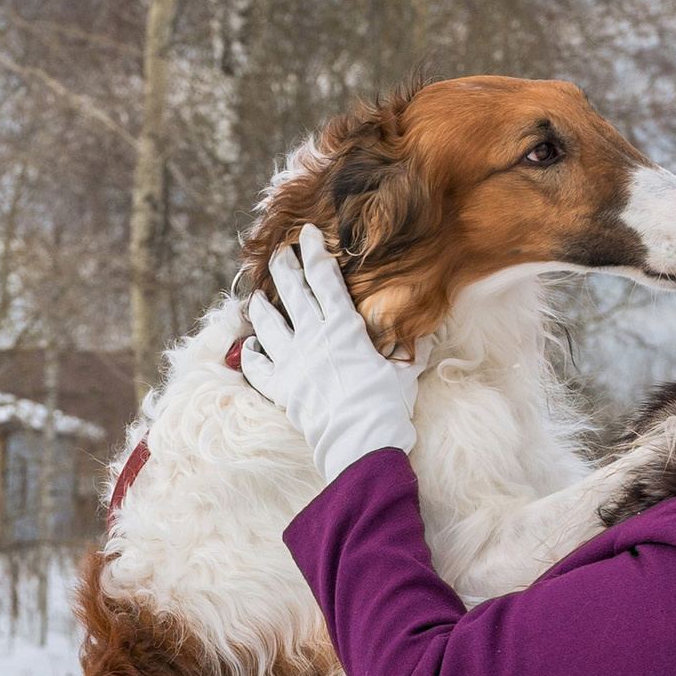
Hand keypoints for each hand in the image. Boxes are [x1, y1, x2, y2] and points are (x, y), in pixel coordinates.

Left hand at [238, 227, 419, 483]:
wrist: (361, 441)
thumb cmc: (387, 405)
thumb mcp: (405, 371)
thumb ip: (411, 347)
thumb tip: (427, 330)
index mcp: (344, 327)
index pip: (325, 280)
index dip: (315, 253)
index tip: (309, 234)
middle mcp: (313, 338)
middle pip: (292, 294)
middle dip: (283, 268)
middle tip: (278, 253)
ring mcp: (294, 362)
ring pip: (269, 326)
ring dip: (261, 308)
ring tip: (255, 297)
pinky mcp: (282, 388)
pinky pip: (258, 368)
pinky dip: (250, 356)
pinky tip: (248, 346)